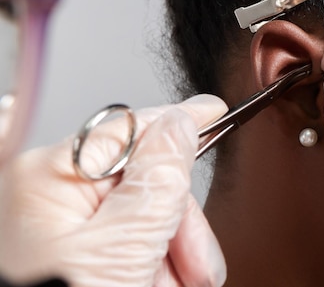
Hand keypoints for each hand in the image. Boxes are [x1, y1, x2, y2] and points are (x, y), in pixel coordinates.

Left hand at [0, 95, 227, 286]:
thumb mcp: (123, 248)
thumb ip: (158, 180)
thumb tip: (180, 126)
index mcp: (51, 180)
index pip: (131, 131)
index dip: (180, 121)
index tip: (214, 110)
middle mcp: (56, 201)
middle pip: (148, 185)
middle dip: (180, 228)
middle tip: (195, 268)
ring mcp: (70, 234)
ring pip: (151, 223)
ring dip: (174, 260)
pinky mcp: (87, 260)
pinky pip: (141, 250)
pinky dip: (161, 274)